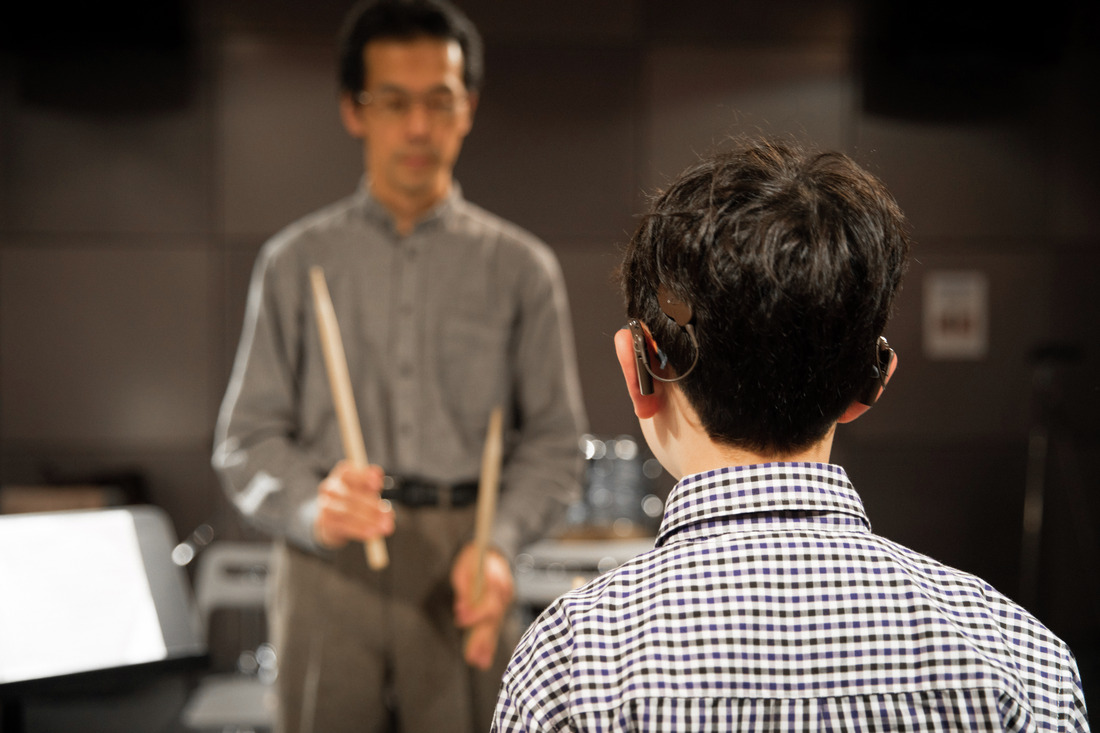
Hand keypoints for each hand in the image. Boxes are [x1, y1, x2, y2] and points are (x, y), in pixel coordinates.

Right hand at [313, 461, 394, 548]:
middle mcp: (329, 487)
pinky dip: (359, 530)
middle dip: (372, 506)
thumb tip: (378, 475)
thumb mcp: (364, 491)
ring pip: (347, 512)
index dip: (362, 477)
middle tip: (389, 516)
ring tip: (384, 527)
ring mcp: (324, 505)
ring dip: (368, 520)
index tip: (378, 485)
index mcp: (340, 475)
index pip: (347, 472)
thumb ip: (371, 484)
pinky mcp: (324, 522)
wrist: (333, 523)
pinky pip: (343, 526)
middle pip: (350, 495)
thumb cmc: (354, 501)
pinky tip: (371, 534)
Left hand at [451, 542, 514, 669]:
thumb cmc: (475, 558)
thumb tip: (461, 609)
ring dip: (487, 645)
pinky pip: (495, 628)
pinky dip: (489, 643)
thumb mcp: (464, 567)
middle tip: (471, 656)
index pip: (489, 603)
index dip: (474, 614)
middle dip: (482, 639)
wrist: (492, 550)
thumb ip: (464, 588)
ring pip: (495, 627)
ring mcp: (505, 603)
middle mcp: (505, 595)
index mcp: (498, 581)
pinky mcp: (500, 610)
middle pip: (494, 620)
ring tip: (478, 662)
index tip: (460, 618)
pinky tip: (483, 659)